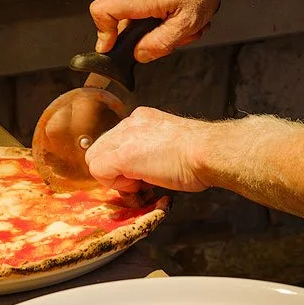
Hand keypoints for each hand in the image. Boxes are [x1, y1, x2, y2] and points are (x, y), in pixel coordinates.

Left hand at [84, 107, 211, 194]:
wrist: (207, 151)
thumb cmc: (199, 154)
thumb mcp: (170, 145)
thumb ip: (150, 150)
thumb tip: (143, 170)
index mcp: (142, 119)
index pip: (114, 142)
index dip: (122, 165)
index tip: (140, 176)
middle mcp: (130, 123)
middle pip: (101, 150)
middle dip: (115, 172)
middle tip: (139, 184)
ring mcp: (124, 137)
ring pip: (96, 160)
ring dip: (116, 178)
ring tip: (142, 184)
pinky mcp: (121, 155)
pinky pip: (99, 171)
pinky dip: (116, 185)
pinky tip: (140, 184)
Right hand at [89, 0, 229, 60]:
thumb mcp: (186, 23)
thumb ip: (159, 43)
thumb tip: (139, 54)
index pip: (101, 12)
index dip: (102, 34)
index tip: (113, 49)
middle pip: (127, 25)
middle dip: (153, 37)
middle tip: (180, 34)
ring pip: (143, 20)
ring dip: (167, 27)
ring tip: (189, 21)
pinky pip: (150, 10)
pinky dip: (169, 16)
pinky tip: (186, 12)